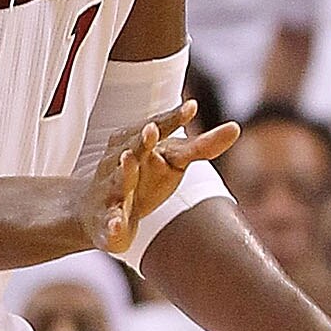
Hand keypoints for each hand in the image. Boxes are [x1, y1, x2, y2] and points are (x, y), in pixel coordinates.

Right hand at [81, 102, 239, 259]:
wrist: (93, 211)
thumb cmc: (141, 178)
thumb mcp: (172, 160)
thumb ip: (202, 146)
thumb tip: (236, 127)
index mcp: (140, 145)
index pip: (159, 127)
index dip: (174, 119)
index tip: (191, 106)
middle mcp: (122, 162)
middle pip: (133, 148)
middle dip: (142, 140)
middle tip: (152, 129)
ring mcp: (112, 190)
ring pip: (118, 180)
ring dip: (123, 171)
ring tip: (128, 159)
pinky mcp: (108, 220)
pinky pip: (110, 221)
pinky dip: (113, 222)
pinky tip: (118, 223)